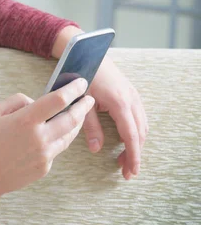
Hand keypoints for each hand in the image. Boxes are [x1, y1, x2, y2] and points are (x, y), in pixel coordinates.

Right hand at [0, 78, 94, 219]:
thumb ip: (17, 101)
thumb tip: (35, 101)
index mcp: (25, 121)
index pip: (58, 100)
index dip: (73, 89)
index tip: (81, 82)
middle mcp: (39, 138)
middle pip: (72, 119)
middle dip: (83, 107)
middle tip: (88, 99)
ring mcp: (44, 155)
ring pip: (68, 136)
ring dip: (75, 123)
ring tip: (77, 114)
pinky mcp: (44, 168)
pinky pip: (56, 149)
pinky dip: (57, 138)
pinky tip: (51, 134)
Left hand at [85, 57, 148, 179]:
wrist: (87, 53)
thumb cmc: (81, 76)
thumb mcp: (82, 103)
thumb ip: (89, 126)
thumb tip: (96, 149)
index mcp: (119, 103)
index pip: (130, 136)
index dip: (132, 156)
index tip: (131, 171)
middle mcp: (131, 99)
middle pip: (140, 133)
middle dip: (134, 154)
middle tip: (126, 171)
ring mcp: (133, 95)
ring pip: (142, 126)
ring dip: (136, 144)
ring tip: (124, 159)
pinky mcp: (131, 93)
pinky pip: (139, 116)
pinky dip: (136, 131)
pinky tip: (126, 140)